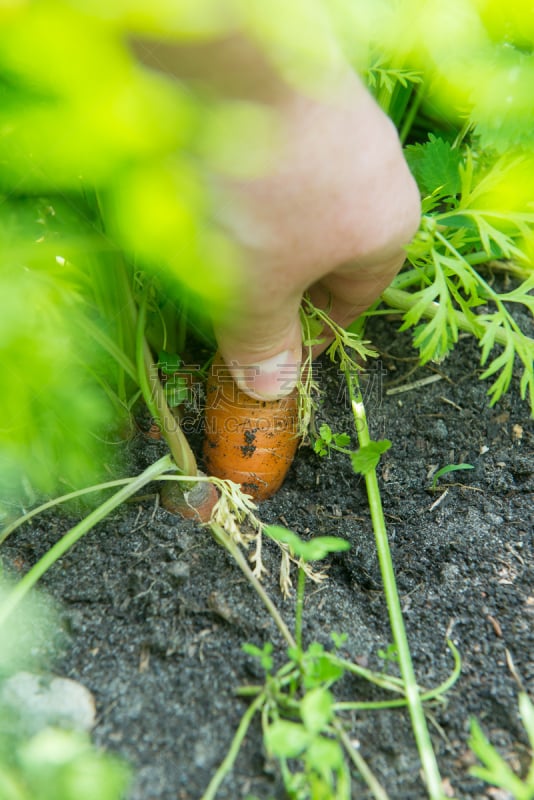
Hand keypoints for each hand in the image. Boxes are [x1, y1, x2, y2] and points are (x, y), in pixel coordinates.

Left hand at [211, 69, 420, 399]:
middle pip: (328, 250)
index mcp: (388, 228)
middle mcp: (378, 172)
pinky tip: (210, 181)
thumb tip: (271, 391)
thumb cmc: (258, 192)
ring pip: (301, 203)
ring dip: (260, 230)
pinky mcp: (300, 89)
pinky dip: (249, 180)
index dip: (309, 333)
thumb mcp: (254, 286)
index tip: (268, 344)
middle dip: (280, 281)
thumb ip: (264, 342)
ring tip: (212, 237)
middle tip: (231, 295)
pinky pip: (280, 157)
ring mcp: (342, 122)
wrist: (226, 57)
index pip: (355, 300)